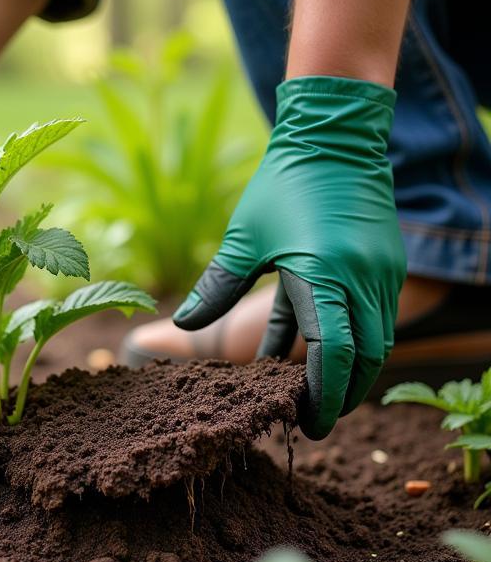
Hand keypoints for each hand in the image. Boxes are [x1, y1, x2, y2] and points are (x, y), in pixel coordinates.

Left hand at [173, 76, 404, 438]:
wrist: (333, 137)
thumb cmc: (283, 184)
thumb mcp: (244, 237)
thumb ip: (216, 284)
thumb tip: (182, 325)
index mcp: (327, 273)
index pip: (336, 354)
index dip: (323, 395)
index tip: (308, 424)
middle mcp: (364, 279)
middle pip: (364, 359)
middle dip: (340, 395)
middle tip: (310, 420)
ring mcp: (379, 273)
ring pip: (372, 341)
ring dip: (344, 371)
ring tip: (306, 393)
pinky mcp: (380, 266)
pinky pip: (368, 317)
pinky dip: (345, 340)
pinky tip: (304, 349)